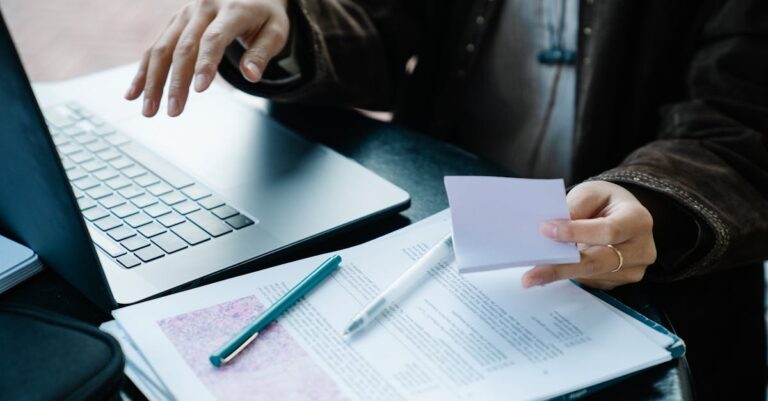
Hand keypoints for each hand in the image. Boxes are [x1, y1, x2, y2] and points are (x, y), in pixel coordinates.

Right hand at [124, 0, 289, 116]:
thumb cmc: (265, 16)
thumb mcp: (276, 31)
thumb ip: (262, 53)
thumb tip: (251, 75)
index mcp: (232, 9)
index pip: (214, 38)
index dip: (206, 64)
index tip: (199, 90)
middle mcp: (203, 8)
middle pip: (184, 47)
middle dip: (176, 81)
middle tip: (173, 111)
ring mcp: (185, 14)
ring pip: (163, 47)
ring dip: (153, 80)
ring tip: (150, 110)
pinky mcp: (175, 22)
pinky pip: (155, 47)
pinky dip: (144, 71)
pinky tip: (134, 93)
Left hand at [521, 181, 656, 289]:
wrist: (621, 215)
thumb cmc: (605, 202)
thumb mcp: (591, 193)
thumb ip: (574, 208)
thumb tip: (551, 230)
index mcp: (637, 220)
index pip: (607, 231)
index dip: (576, 232)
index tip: (545, 230)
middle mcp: (641, 249)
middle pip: (597, 262)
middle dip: (561, 268)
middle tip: (530, 275)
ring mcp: (632, 270)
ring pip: (589, 275)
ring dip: (560, 272)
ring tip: (533, 272)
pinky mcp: (618, 282)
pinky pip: (589, 281)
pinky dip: (568, 275)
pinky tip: (552, 269)